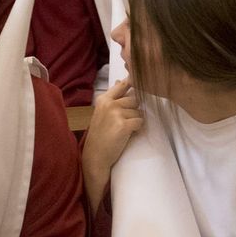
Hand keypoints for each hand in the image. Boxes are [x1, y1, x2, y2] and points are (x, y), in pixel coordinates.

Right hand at [82, 77, 142, 206]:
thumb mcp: (102, 112)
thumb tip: (121, 80)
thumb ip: (113, 96)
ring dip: (135, 120)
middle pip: (134, 99)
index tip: (138, 83)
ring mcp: (116, 114)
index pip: (123, 84)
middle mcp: (109, 104)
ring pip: (138, 112)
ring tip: (124, 130)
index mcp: (103, 99)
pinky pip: (140, 122)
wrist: (95, 156)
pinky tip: (128, 134)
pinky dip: (137, 129)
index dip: (133, 83)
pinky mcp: (124, 125)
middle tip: (125, 122)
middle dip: (134, 110)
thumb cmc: (100, 135)